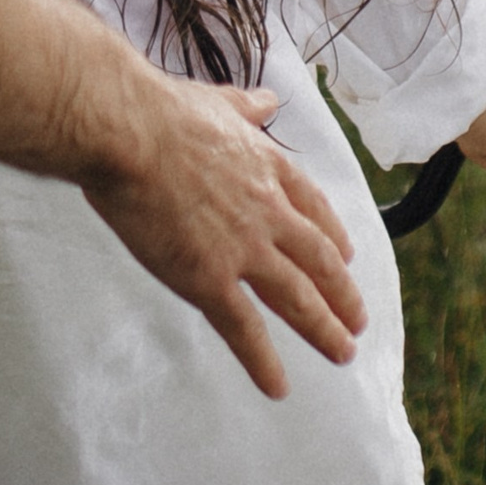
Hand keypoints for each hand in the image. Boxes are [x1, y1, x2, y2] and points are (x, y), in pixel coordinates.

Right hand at [79, 82, 364, 401]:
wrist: (128, 132)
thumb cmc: (160, 111)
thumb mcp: (217, 100)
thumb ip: (246, 106)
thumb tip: (268, 98)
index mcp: (268, 169)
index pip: (315, 209)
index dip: (335, 237)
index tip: (348, 257)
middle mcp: (268, 212)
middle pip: (318, 262)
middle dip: (342, 295)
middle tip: (357, 322)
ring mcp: (243, 249)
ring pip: (297, 299)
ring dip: (324, 329)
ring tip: (342, 353)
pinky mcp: (208, 279)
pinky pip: (244, 330)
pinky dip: (264, 362)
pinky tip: (278, 386)